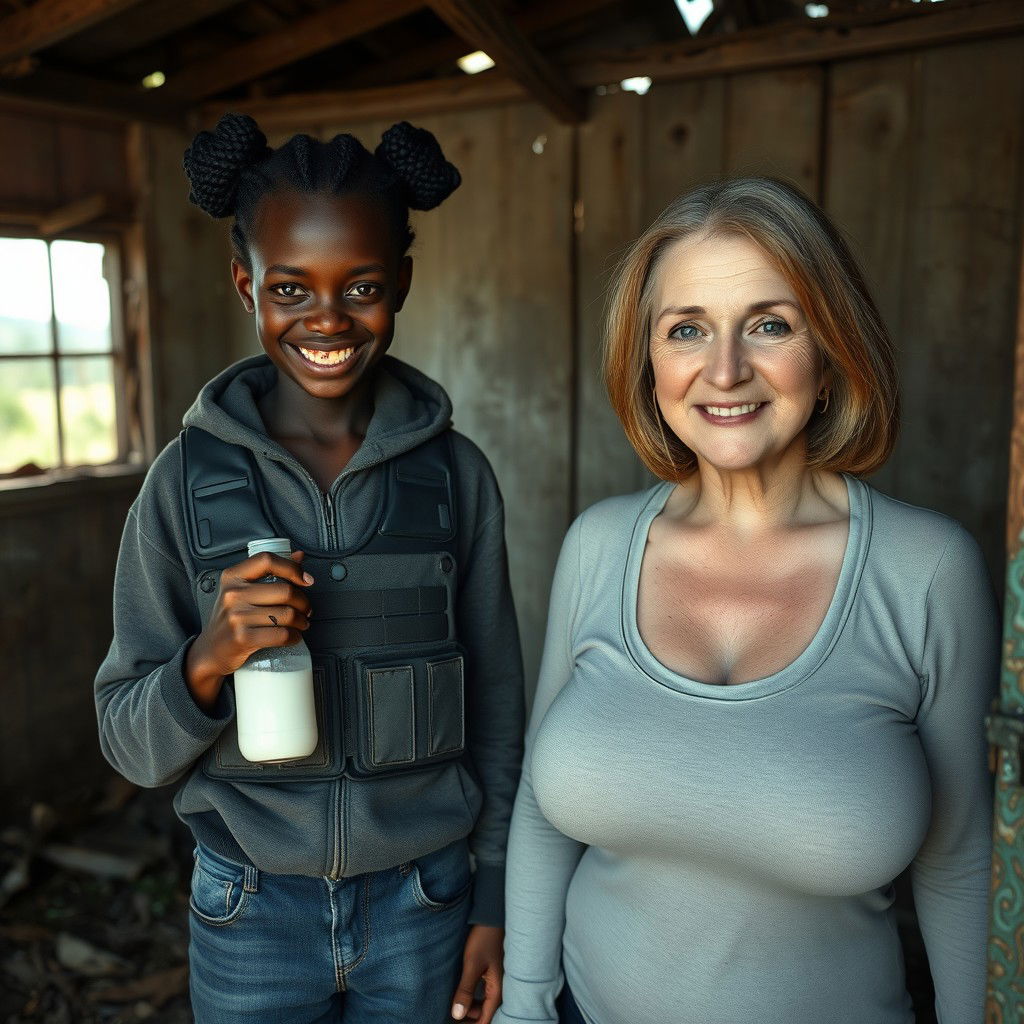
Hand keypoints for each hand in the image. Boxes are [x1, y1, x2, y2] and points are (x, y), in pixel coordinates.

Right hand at [185, 550, 312, 709]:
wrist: (210, 651)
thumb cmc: (230, 618)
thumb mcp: (242, 591)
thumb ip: (269, 572)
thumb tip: (298, 556)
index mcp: (232, 577)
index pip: (267, 560)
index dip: (292, 568)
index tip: (306, 579)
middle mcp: (232, 594)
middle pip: (285, 590)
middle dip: (304, 602)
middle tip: (305, 609)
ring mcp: (236, 616)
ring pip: (287, 614)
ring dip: (301, 621)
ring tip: (300, 623)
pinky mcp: (242, 638)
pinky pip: (281, 634)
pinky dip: (294, 636)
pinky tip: (293, 636)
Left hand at [451, 925, 502, 1022]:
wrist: (491, 917)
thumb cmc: (484, 939)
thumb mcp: (472, 965)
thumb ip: (466, 990)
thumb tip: (457, 1015)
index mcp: (497, 990)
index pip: (485, 1019)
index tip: (455, 1023)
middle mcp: (499, 988)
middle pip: (484, 1012)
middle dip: (469, 1016)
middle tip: (451, 1012)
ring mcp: (495, 980)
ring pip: (483, 1002)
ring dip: (470, 1005)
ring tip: (453, 1002)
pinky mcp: (490, 973)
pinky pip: (482, 992)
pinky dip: (472, 995)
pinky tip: (461, 991)